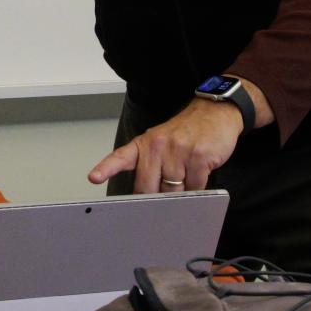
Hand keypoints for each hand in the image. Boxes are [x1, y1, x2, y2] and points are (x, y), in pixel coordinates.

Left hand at [87, 98, 246, 192]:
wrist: (215, 112)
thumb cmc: (185, 131)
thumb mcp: (160, 141)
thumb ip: (151, 165)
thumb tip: (148, 198)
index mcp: (145, 143)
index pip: (121, 157)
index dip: (106, 169)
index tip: (94, 178)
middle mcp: (158, 146)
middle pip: (148, 188)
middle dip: (156, 197)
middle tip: (164, 196)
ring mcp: (178, 151)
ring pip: (173, 192)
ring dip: (181, 193)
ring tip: (187, 176)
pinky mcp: (199, 158)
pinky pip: (195, 188)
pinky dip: (197, 189)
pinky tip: (199, 175)